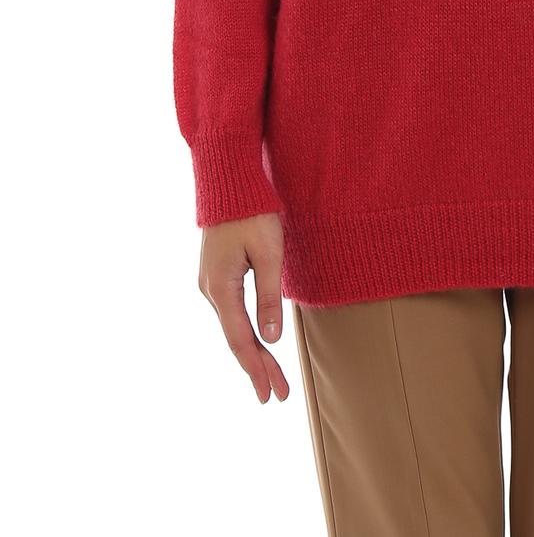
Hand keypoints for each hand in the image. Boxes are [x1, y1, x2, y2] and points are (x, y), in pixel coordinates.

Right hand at [198, 212, 289, 402]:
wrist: (229, 184)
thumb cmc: (252, 213)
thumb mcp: (269, 253)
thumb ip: (270, 296)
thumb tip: (271, 338)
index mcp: (221, 288)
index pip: (241, 340)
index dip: (257, 369)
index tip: (271, 394)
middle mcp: (210, 291)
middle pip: (236, 339)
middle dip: (258, 368)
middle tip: (278, 395)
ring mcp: (211, 284)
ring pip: (233, 328)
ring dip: (254, 352)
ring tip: (272, 376)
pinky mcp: (217, 276)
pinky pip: (232, 313)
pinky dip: (247, 333)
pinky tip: (258, 344)